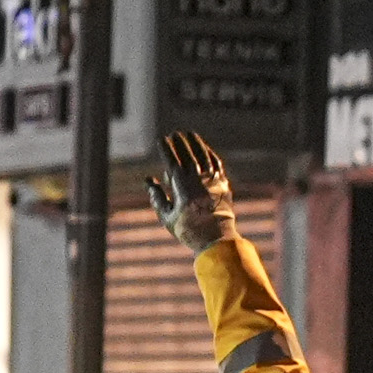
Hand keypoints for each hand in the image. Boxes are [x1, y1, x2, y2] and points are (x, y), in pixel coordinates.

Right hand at [148, 131, 237, 249]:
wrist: (216, 239)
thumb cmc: (189, 230)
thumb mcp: (167, 217)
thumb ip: (157, 197)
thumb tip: (148, 181)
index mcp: (182, 188)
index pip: (172, 162)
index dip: (166, 149)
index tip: (161, 139)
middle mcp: (198, 180)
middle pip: (188, 155)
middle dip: (180, 143)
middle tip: (174, 134)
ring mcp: (212, 180)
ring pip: (204, 156)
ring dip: (196, 143)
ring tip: (190, 134)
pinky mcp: (223, 184)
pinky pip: (216, 164)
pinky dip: (209, 154)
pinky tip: (205, 149)